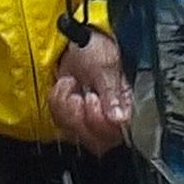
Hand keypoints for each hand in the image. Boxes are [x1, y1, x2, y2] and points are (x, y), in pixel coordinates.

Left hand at [47, 30, 132, 150]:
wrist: (77, 42)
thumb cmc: (98, 50)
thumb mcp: (105, 67)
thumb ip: (112, 94)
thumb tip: (119, 119)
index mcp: (126, 108)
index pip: (116, 134)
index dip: (99, 122)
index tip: (91, 98)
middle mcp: (111, 120)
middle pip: (95, 142)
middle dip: (78, 115)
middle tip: (81, 93)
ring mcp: (91, 122)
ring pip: (74, 133)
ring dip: (66, 105)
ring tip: (73, 85)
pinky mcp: (74, 120)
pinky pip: (60, 123)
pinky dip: (58, 102)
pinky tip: (67, 88)